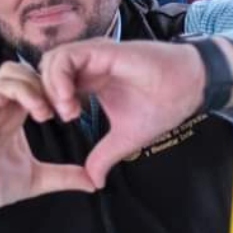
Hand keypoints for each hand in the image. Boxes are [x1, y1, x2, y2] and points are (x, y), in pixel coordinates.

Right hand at [0, 63, 95, 232]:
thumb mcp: (36, 179)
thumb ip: (63, 176)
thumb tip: (93, 182)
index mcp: (13, 115)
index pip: (36, 84)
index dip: (58, 89)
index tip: (76, 110)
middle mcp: (0, 105)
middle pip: (26, 69)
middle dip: (50, 82)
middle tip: (67, 108)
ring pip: (12, 70)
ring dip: (37, 85)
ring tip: (51, 111)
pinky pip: (0, 86)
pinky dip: (24, 92)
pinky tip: (39, 112)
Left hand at [39, 38, 232, 187]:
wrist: (191, 87)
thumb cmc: (162, 105)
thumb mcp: (125, 138)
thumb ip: (104, 155)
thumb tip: (94, 181)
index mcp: (89, 80)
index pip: (52, 85)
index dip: (46, 102)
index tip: (54, 122)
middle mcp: (87, 65)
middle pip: (44, 71)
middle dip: (41, 95)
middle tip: (54, 118)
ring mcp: (93, 56)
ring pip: (50, 62)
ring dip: (49, 88)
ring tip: (65, 112)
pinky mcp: (101, 51)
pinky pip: (65, 57)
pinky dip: (58, 78)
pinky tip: (70, 102)